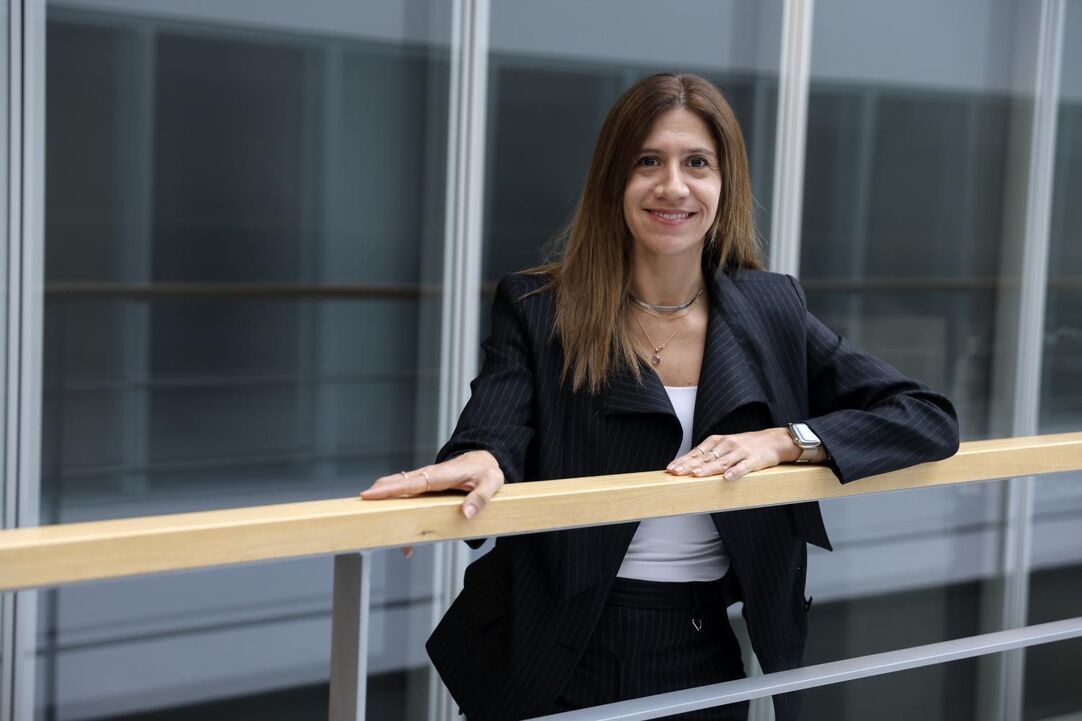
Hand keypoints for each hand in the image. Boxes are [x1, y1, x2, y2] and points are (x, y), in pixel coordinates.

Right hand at [360, 451, 504, 556]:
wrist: (484, 459)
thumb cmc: (486, 471)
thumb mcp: (492, 483)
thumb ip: (481, 498)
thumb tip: (466, 514)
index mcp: (442, 475)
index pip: (412, 483)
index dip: (391, 489)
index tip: (370, 494)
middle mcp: (429, 476)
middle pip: (397, 483)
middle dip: (378, 494)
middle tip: (361, 511)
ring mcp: (424, 480)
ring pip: (398, 488)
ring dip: (384, 502)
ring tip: (377, 526)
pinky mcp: (424, 487)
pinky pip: (405, 494)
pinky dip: (395, 506)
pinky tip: (400, 533)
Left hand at [666, 428, 804, 479]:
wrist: (774, 440)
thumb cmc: (746, 445)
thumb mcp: (726, 446)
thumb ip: (710, 454)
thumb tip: (690, 466)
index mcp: (718, 441)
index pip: (697, 451)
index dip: (684, 460)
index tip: (671, 468)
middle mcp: (727, 444)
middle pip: (705, 457)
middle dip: (689, 465)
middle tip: (676, 472)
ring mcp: (740, 452)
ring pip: (721, 462)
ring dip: (708, 469)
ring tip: (695, 475)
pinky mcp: (754, 460)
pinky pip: (743, 467)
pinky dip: (735, 472)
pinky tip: (727, 478)